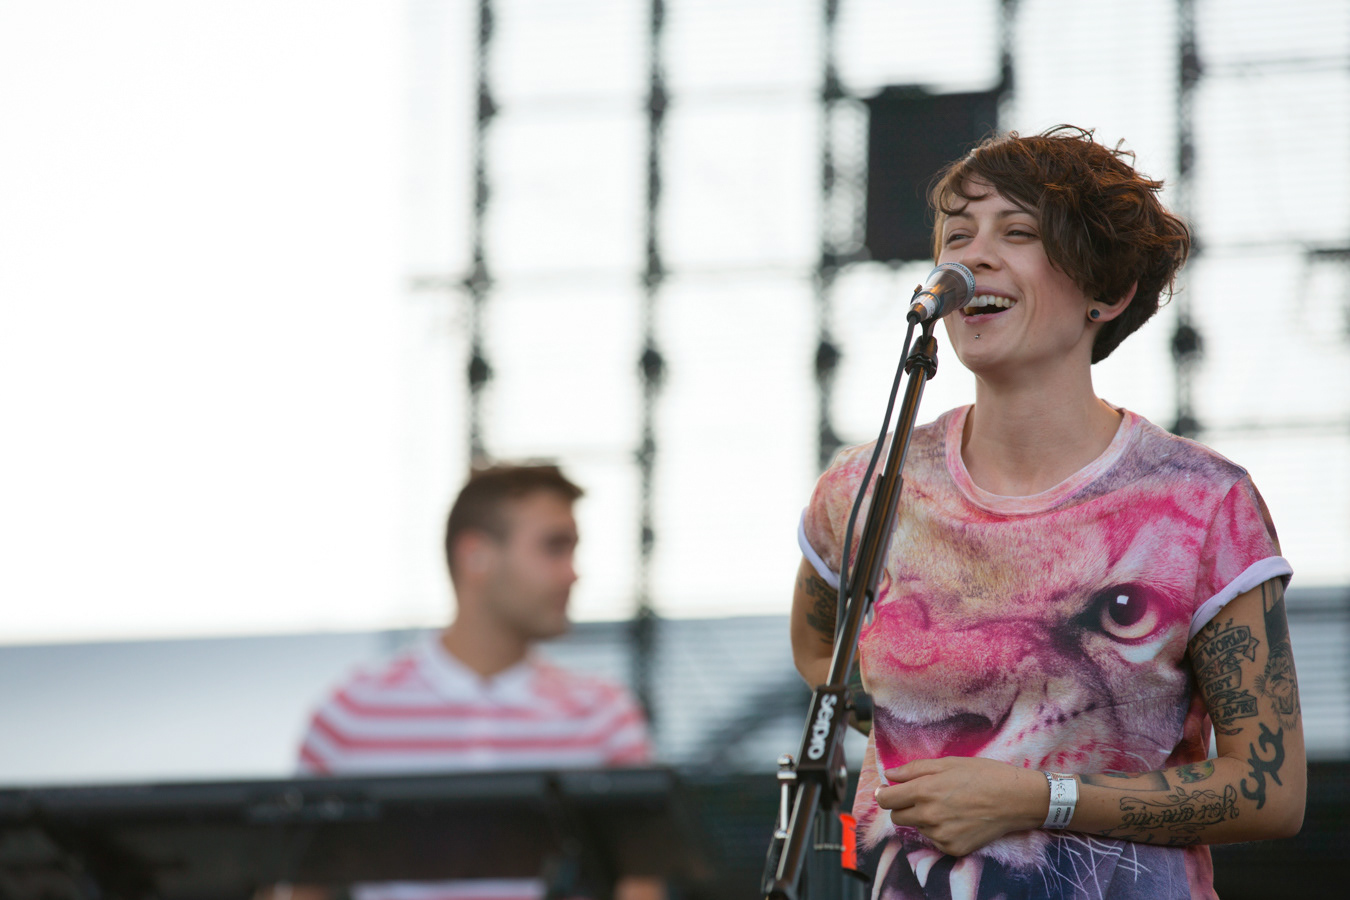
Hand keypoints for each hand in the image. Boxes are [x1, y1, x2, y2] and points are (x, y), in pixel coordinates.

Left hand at [875, 757, 1046, 856]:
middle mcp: (928, 815)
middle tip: (922, 796)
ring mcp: (940, 835)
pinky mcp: (952, 849)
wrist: (1015, 800)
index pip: (886, 800)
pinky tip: (957, 819)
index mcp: (924, 790)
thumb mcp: (947, 763)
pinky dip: (940, 831)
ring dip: (923, 818)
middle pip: (897, 816)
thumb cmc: (982, 775)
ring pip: (917, 828)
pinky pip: (934, 840)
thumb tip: (889, 775)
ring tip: (947, 806)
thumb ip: (914, 769)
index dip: (884, 794)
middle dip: (903, 806)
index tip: (887, 791)